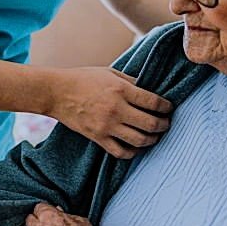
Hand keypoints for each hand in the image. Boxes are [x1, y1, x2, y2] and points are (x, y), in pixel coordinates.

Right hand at [47, 67, 171, 157]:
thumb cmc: (84, 78)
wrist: (57, 92)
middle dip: (164, 125)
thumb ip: (131, 82)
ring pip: (139, 140)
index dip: (166, 106)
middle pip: (150, 123)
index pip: (153, 102)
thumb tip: (150, 90)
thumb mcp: (111, 72)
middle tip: (166, 123)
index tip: (169, 108)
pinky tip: (136, 147)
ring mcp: (106, 126)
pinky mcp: (98, 138)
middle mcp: (116, 109)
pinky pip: (121, 152)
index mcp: (121, 90)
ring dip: (152, 140)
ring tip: (155, 136)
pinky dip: (132, 152)